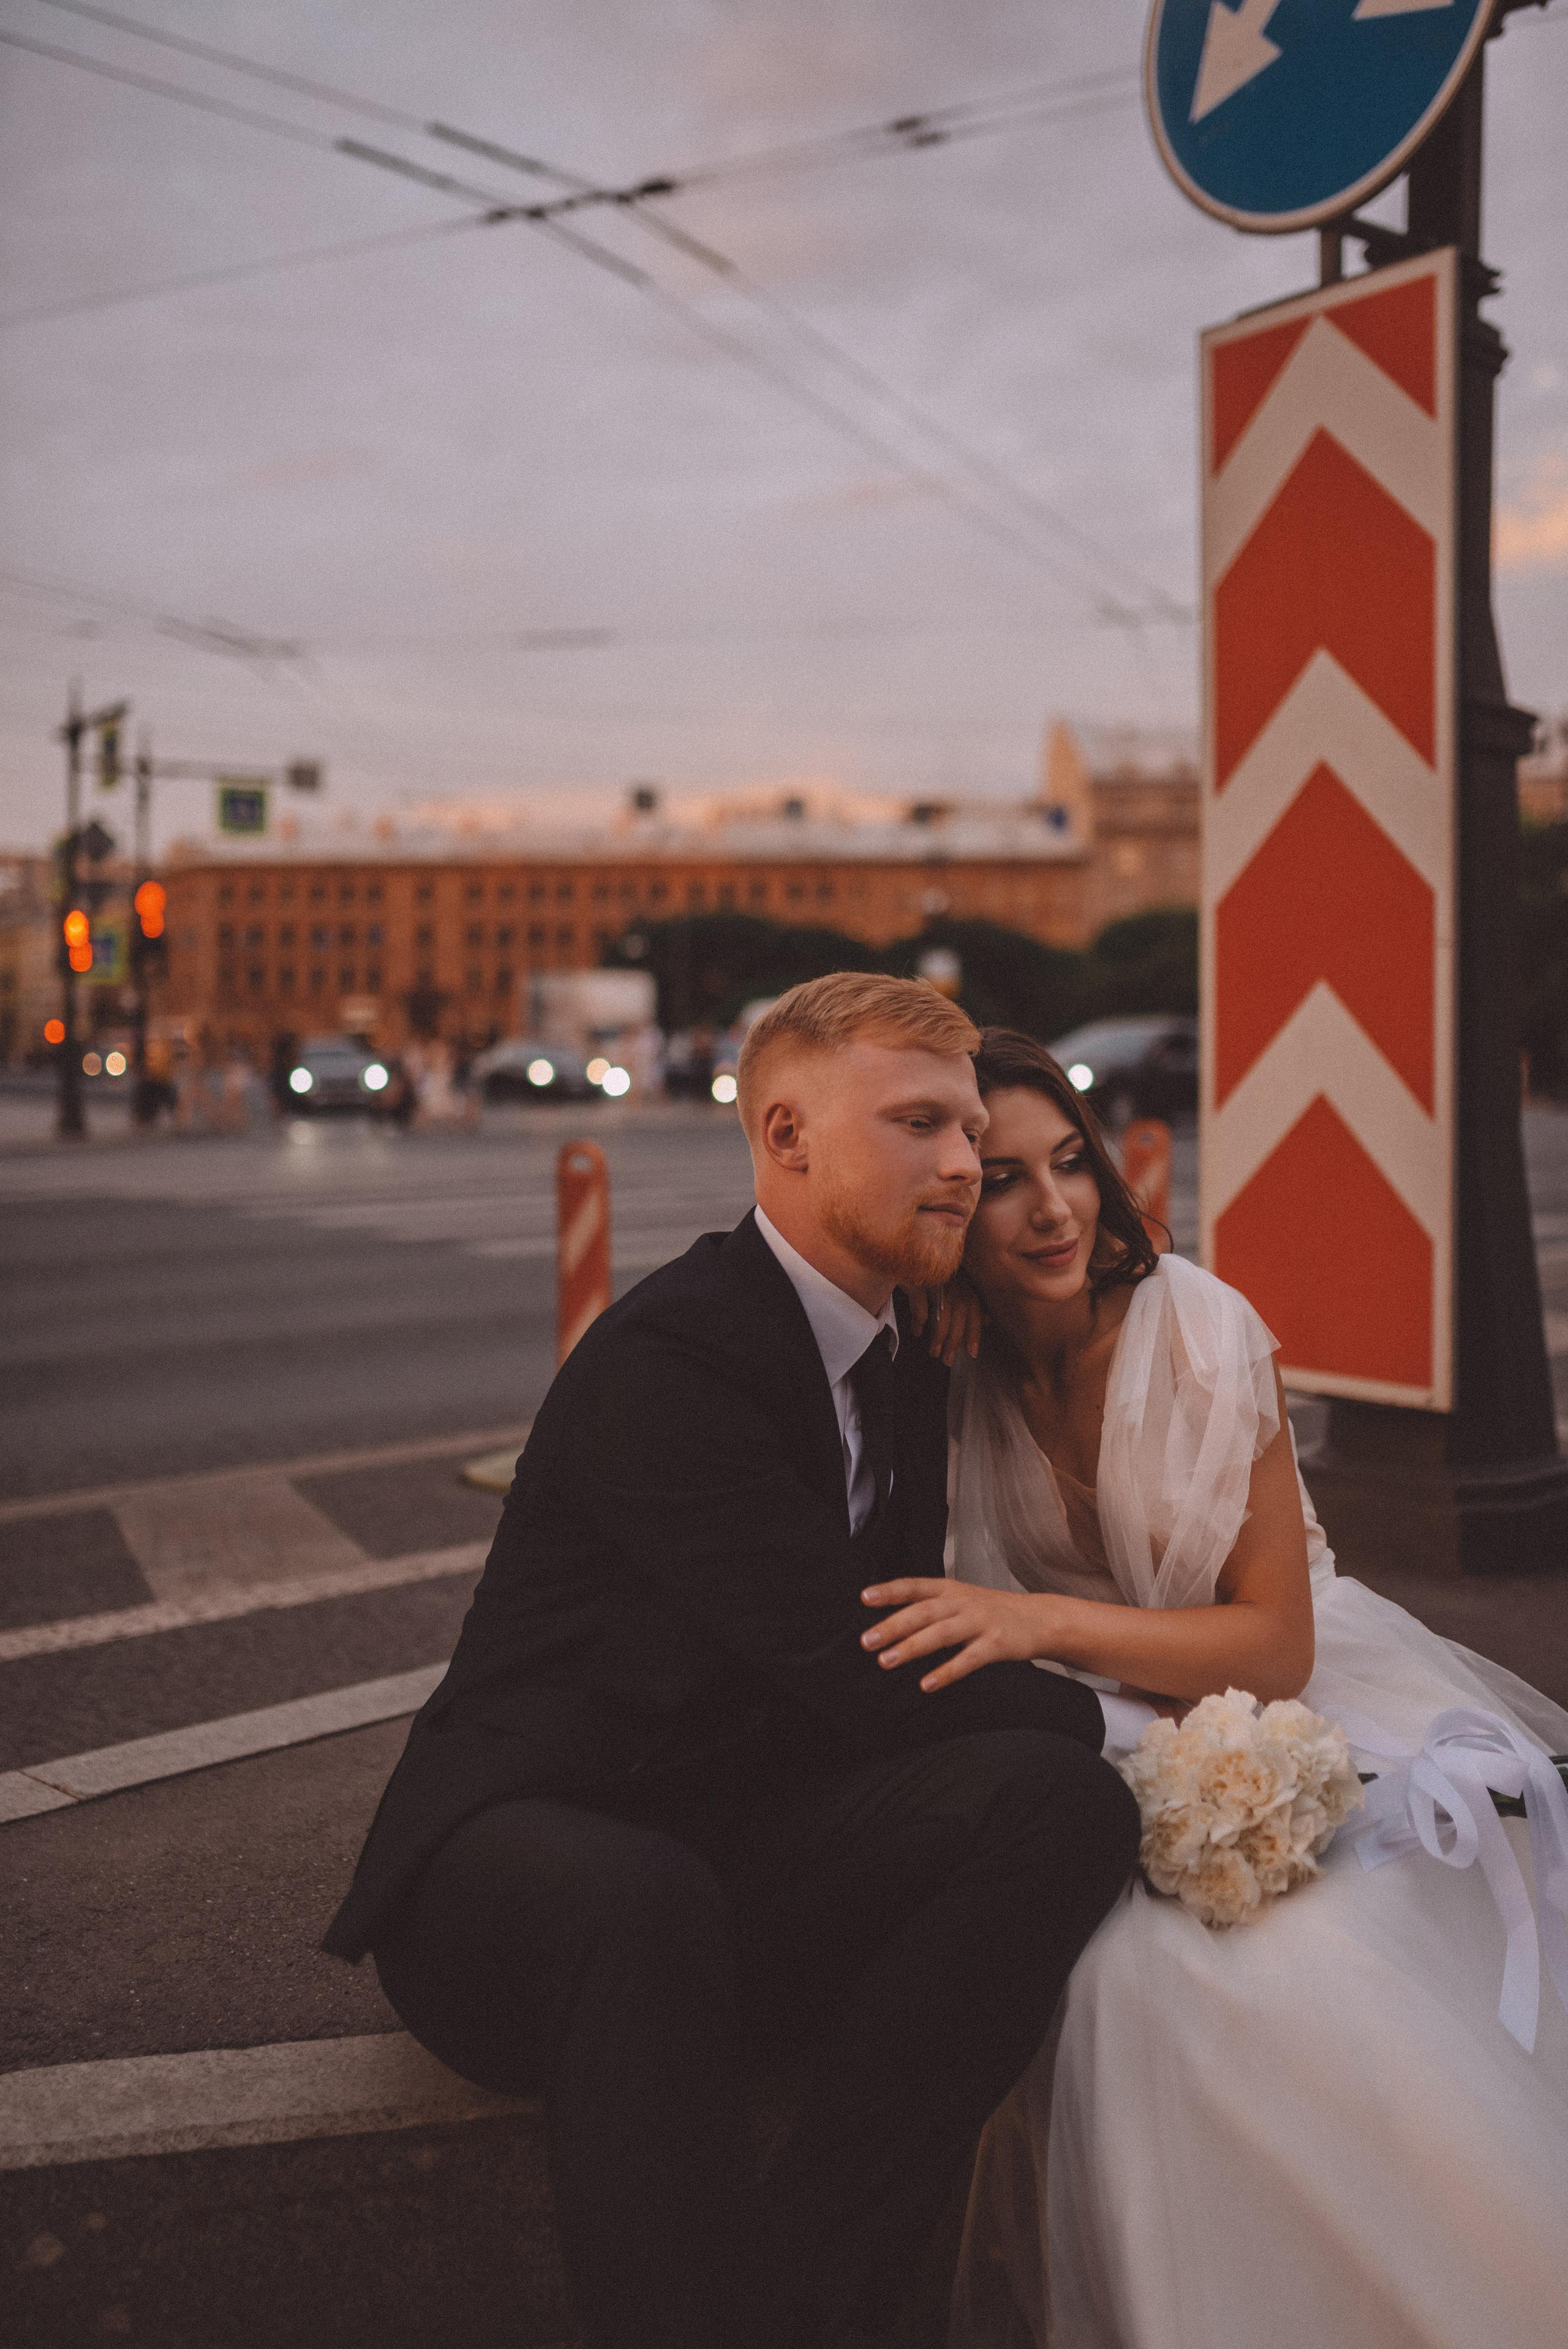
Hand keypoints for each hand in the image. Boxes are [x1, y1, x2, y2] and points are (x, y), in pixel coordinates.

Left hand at [861, 1577, 1052, 1691]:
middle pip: (923, 1612)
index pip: (915, 1586)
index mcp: (950, 1589)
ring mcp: (980, 1622)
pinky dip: (946, 1672)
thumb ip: (930, 1606)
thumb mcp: (961, 1598)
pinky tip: (927, 1684)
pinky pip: (967, 1660)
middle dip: (892, 1626)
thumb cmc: (991, 1611)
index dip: (890, 1591)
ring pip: (940, 1634)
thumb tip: (890, 1623)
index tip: (865, 1597)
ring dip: (911, 1648)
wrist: (1038, 1618)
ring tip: (886, 1661)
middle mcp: (962, 1602)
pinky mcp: (996, 1644)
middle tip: (866, 1641)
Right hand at [901, 1272, 984, 1364]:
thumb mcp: (955, 1287)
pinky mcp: (916, 1279)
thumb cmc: (936, 1275)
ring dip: (939, 1335)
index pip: (974, 1310)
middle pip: (959, 1313)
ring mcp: (935, 1279)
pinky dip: (920, 1320)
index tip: (972, 1353)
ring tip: (934, 1353)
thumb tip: (988, 1321)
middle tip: (948, 1360)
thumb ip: (971, 1304)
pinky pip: (920, 1302)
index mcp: (965, 1284)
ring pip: (942, 1311)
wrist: (910, 1255)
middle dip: (955, 1339)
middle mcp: (953, 1281)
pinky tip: (917, 1332)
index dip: (974, 1332)